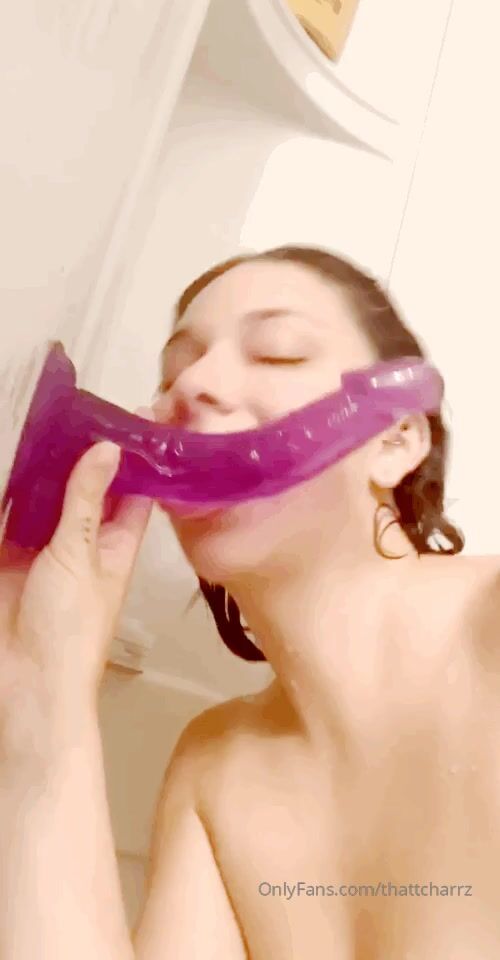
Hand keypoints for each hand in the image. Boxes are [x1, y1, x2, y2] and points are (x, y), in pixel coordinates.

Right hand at [0, 410, 152, 759]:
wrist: (25, 685)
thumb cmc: (69, 627)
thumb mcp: (79, 557)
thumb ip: (86, 502)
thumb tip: (109, 448)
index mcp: (118, 545)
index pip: (136, 492)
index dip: (139, 457)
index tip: (138, 413)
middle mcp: (85, 543)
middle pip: (89, 490)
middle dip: (84, 455)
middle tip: (78, 405)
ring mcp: (45, 550)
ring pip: (49, 498)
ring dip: (46, 467)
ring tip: (44, 418)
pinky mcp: (10, 556)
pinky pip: (14, 515)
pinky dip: (14, 490)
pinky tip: (12, 455)